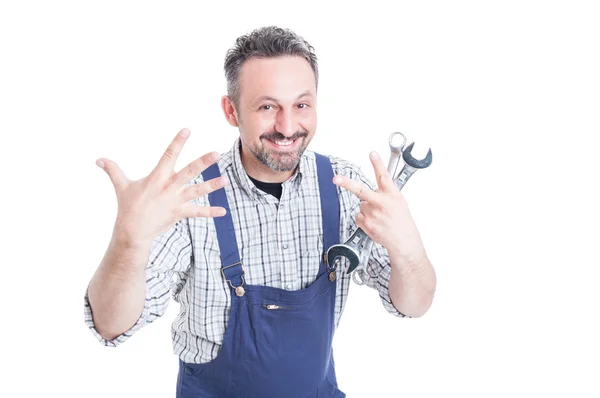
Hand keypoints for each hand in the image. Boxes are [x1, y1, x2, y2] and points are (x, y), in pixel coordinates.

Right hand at [96, 128, 228, 244]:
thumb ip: (113, 170)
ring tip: (225, 180)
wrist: (132, 231)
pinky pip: (198, 212)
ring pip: (198, 190)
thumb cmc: (127, 207)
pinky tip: (223, 211)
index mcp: (157, 177)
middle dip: (204, 162)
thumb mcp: (121, 186)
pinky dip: (210, 212)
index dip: (178, 142)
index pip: (169, 155)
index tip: (187, 130)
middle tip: (216, 153)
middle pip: (190, 171)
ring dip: (212, 185)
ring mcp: (176, 200)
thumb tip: (98, 160)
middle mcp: (169, 186)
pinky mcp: (179, 213)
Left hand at [332, 151, 424, 264]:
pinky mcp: (367, 223)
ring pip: (361, 205)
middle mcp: (381, 203)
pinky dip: (364, 219)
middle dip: (346, 183)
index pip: (383, 176)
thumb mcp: (400, 202)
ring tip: (379, 217)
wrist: (404, 242)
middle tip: (336, 178)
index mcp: (392, 195)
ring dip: (367, 209)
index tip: (372, 154)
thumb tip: (377, 187)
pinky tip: (374, 222)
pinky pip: (359, 216)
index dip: (377, 163)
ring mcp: (373, 214)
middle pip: (361, 190)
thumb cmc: (402, 222)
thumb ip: (387, 193)